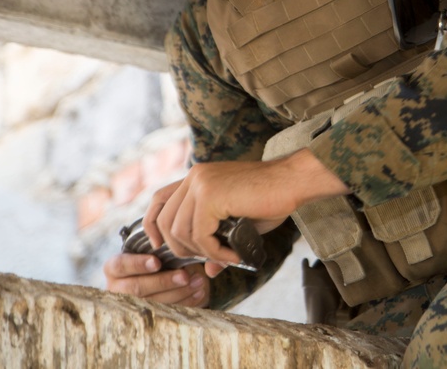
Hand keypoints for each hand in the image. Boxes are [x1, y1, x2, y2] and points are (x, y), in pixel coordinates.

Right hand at [103, 252, 209, 306]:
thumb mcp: (149, 249)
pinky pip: (165, 312)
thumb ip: (159, 246)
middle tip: (185, 276)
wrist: (151, 275)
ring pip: (152, 303)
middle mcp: (117, 288)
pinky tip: (199, 293)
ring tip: (199, 282)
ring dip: (179, 293)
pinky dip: (185, 302)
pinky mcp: (146, 315)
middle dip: (164, 282)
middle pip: (138, 288)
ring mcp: (130, 304)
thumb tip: (178, 247)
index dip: (138, 264)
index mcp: (113, 268)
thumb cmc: (151, 256)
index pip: (121, 265)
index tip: (157, 263)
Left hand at [143, 149, 348, 276]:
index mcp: (198, 177)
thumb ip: (218, 242)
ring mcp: (200, 183)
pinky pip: (200, 234)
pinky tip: (234, 253)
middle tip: (207, 259)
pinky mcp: (210, 195)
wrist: (293, 182)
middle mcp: (195, 176)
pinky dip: (215, 251)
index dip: (153, 224)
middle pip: (166, 219)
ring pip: (180, 230)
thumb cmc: (272, 199)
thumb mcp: (238, 224)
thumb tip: (208, 270)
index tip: (159, 245)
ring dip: (202, 251)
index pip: (159, 199)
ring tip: (226, 256)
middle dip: (180, 247)